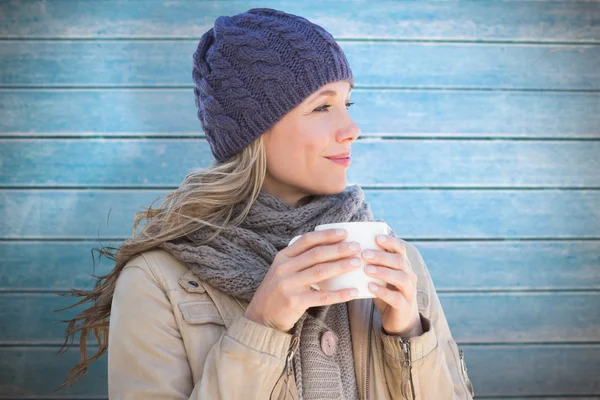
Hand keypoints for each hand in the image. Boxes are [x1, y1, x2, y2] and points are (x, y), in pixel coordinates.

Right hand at [244, 229, 362, 331]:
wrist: (261, 317)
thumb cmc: (277, 292)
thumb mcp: (282, 271)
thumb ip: (299, 260)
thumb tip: (330, 250)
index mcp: (282, 257)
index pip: (307, 240)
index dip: (326, 235)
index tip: (344, 233)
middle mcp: (284, 268)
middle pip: (316, 254)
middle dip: (338, 249)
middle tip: (356, 247)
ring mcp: (288, 285)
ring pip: (320, 272)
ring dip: (341, 266)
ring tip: (357, 263)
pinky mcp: (295, 302)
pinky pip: (322, 296)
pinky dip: (340, 294)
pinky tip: (353, 291)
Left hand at [363, 235, 422, 336]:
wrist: (400, 321)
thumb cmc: (386, 294)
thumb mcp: (381, 277)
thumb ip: (372, 265)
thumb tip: (351, 250)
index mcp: (403, 266)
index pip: (400, 248)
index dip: (390, 241)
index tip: (376, 237)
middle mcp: (409, 276)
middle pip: (399, 261)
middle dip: (381, 256)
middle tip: (364, 253)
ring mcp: (409, 291)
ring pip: (401, 278)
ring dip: (383, 272)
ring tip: (366, 269)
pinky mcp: (404, 306)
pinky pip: (396, 297)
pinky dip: (382, 291)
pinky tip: (370, 287)